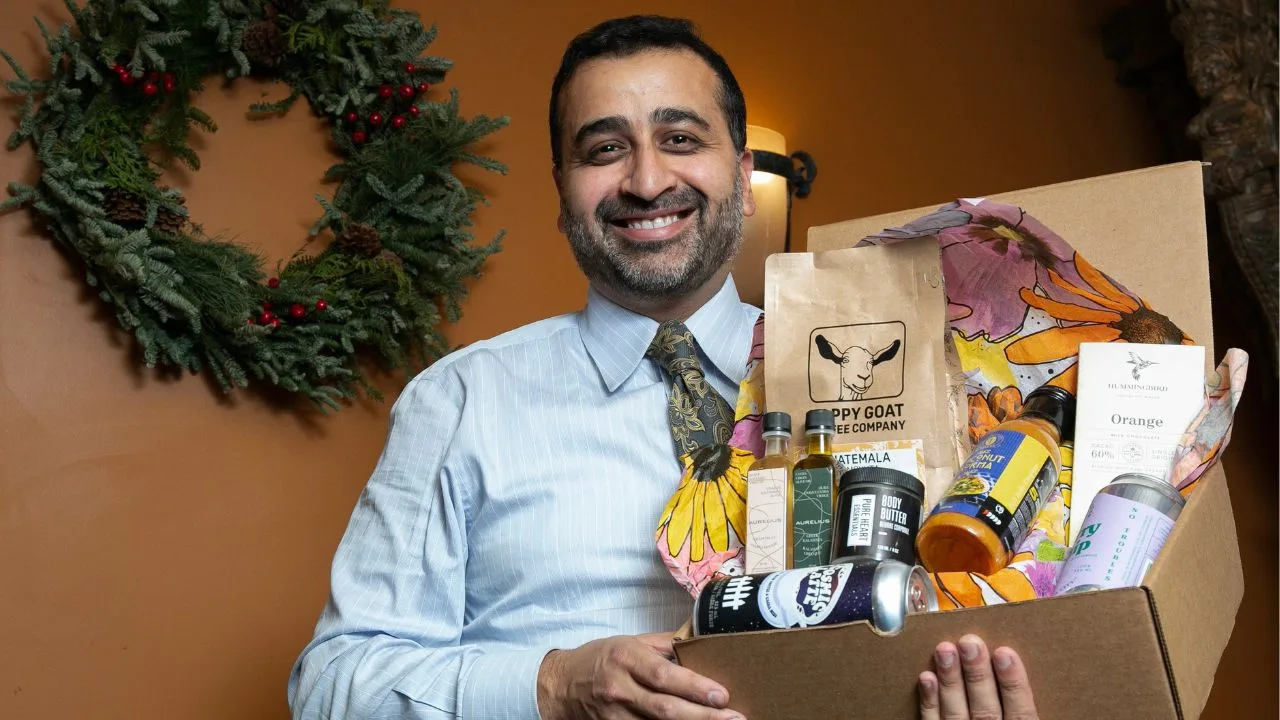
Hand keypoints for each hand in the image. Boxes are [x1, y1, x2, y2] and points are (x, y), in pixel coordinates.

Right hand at [537, 632, 742, 719]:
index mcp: (626, 659)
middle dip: (704, 717)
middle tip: (736, 719)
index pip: (663, 675)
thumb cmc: (602, 659)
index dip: (693, 686)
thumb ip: (666, 644)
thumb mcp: (631, 641)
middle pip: (666, 709)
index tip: (721, 694)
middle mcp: (619, 689)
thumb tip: (702, 640)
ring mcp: (614, 717)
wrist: (560, 686)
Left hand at [918, 634, 1036, 719]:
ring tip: (945, 650)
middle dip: (977, 675)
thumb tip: (1022, 663)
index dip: (1014, 684)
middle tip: (970, 643)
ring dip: (951, 681)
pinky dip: (930, 702)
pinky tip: (927, 678)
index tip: (1005, 653)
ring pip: (956, 714)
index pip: (1021, 714)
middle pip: (986, 710)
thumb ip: (1025, 707)